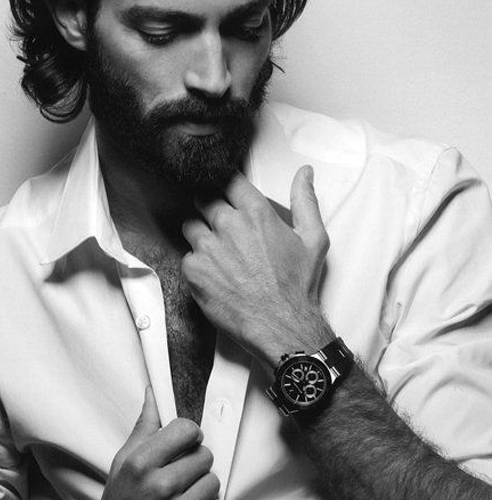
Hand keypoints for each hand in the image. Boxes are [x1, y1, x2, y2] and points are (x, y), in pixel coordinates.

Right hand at [83, 388, 223, 499]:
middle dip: (196, 463)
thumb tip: (154, 393)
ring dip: (203, 487)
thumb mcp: (122, 463)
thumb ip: (143, 427)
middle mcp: (160, 487)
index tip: (186, 443)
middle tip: (182, 475)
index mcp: (141, 464)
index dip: (190, 434)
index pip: (187, 429)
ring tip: (184, 496)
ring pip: (214, 481)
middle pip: (204, 455)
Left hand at [181, 167, 333, 366]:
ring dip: (200, 233)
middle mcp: (228, 225)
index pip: (228, 180)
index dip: (226, 184)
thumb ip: (305, 200)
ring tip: (217, 251)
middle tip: (221, 224)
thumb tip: (304, 174)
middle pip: (204, 199)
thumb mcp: (313, 238)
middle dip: (210, 207)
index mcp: (255, 213)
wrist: (281, 325)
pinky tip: (215, 273)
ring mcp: (208, 247)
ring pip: (190, 226)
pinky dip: (197, 262)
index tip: (226, 190)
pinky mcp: (194, 270)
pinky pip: (187, 256)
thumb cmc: (296, 286)